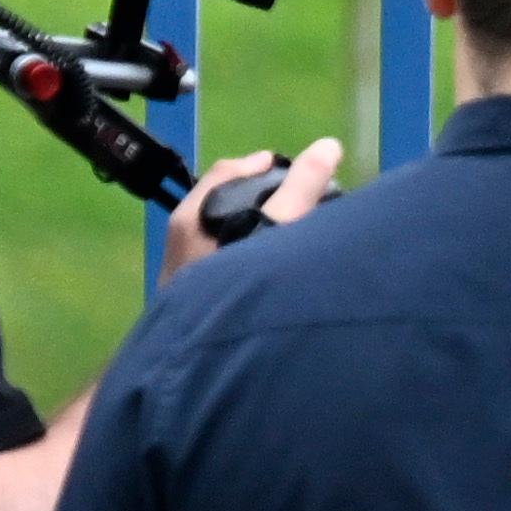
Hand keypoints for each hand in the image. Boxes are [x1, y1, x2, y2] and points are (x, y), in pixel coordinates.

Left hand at [170, 137, 346, 277]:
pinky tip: (275, 267)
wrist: (202, 363)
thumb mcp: (275, 230)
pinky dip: (251, 249)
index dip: (269, 165)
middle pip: (228, 197)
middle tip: (306, 202)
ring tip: (296, 233)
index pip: (232, 170)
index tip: (304, 172)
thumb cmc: (235, 291)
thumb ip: (301, 189)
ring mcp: (188, 264)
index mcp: (194, 214)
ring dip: (260, 224)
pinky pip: (226, 254)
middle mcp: (184, 235)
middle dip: (266, 194)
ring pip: (228, 228)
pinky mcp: (196, 291)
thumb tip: (327, 146)